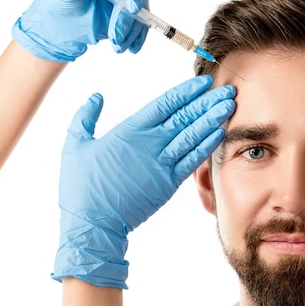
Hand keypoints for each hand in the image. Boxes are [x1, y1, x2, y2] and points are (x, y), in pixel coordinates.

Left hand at [12, 0, 148, 60]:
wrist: (62, 23)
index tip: (132, 8)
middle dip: (129, 18)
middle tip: (116, 36)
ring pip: (142, 13)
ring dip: (131, 32)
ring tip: (116, 46)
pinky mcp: (132, 15)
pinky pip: (141, 26)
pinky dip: (137, 38)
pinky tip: (131, 48)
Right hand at [52, 75, 235, 287]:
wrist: (92, 222)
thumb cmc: (81, 186)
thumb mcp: (75, 145)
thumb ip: (85, 117)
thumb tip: (96, 97)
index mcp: (130, 131)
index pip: (165, 104)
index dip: (187, 91)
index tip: (203, 82)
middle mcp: (150, 143)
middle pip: (185, 116)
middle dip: (208, 101)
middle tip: (228, 89)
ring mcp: (161, 163)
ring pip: (192, 135)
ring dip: (212, 119)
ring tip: (229, 105)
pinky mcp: (169, 183)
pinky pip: (192, 160)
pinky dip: (207, 144)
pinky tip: (220, 132)